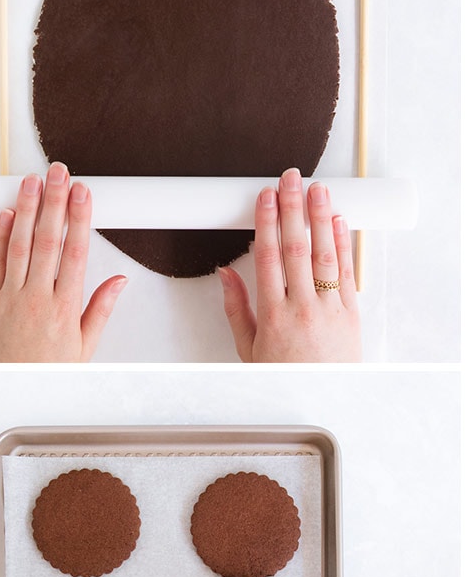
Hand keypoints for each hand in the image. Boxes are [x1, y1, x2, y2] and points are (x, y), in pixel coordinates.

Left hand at [0, 162, 126, 361]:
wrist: (9, 391)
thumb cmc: (47, 372)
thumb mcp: (84, 347)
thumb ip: (100, 309)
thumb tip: (120, 281)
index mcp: (65, 308)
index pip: (75, 252)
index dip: (79, 218)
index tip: (83, 193)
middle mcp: (37, 299)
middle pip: (47, 241)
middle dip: (54, 202)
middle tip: (58, 173)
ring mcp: (11, 298)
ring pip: (19, 246)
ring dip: (26, 210)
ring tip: (31, 182)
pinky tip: (5, 214)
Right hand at [219, 168, 360, 361]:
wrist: (320, 396)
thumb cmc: (282, 373)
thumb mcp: (247, 346)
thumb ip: (236, 306)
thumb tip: (225, 274)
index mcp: (273, 314)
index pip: (269, 257)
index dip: (266, 222)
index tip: (264, 198)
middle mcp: (303, 307)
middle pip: (296, 247)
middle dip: (293, 208)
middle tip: (291, 180)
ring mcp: (330, 307)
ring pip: (324, 253)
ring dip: (321, 217)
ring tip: (317, 190)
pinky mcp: (351, 310)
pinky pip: (346, 270)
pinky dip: (342, 242)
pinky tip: (338, 221)